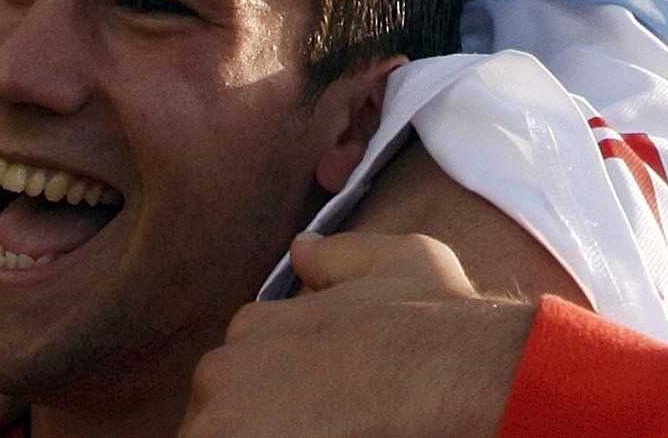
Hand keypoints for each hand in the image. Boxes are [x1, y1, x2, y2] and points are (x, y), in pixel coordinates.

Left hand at [181, 233, 533, 437]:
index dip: (280, 395)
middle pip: (223, 414)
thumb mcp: (400, 260)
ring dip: (262, 436)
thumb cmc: (432, 324)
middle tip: (322, 425)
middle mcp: (222, 372)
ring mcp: (218, 425)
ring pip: (221, 437)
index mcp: (252, 326)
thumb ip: (339, 255)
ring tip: (324, 433)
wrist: (448, 375)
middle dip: (261, 423)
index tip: (321, 404)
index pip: (240, 371)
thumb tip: (301, 248)